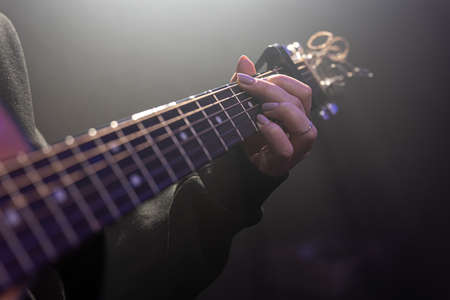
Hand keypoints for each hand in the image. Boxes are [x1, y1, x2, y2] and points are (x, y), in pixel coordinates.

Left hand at [231, 56, 316, 175]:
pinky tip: (259, 123)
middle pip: (301, 103)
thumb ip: (247, 85)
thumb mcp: (245, 106)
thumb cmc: (249, 135)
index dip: (281, 80)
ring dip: (282, 111)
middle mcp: (300, 131)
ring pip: (305, 128)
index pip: (302, 92)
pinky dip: (273, 133)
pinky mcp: (281, 164)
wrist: (240, 165)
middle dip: (273, 90)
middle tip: (248, 86)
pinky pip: (286, 148)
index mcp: (297, 116)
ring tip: (260, 108)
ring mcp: (295, 149)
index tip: (251, 77)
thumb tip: (244, 60)